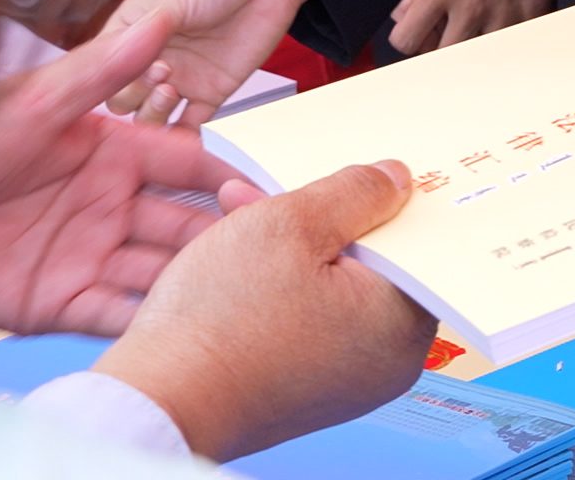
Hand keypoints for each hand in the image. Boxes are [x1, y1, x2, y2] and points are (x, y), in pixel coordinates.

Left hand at [0, 12, 250, 335]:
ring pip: (159, 270)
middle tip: (267, 249)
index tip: (265, 193)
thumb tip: (159, 18)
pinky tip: (182, 326)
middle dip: (223, 235)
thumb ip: (102, 69)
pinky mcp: (58, 302)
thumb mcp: (35, 103)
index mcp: (108, 153)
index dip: (227, 176)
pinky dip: (149, 321)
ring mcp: (86, 255)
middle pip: (183, 222)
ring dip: (194, 281)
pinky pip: (116, 314)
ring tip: (235, 292)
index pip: (187, 163)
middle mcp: (106, 205)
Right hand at [92, 0, 316, 125]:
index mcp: (131, 34)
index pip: (104, 68)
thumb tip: (122, 54)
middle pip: (121, 99)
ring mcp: (179, 80)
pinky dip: (186, 138)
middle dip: (133, 94)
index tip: (130, 63)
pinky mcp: (210, 95)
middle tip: (160, 72)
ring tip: (171, 91)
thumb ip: (148, 29)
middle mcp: (149, 61)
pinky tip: (184, 136)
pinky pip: (191, 128)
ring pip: (149, 119)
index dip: (110, 74)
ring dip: (153, 115)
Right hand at [94, 161, 435, 463]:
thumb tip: (397, 179)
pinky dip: (278, 284)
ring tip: (241, 207)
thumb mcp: (290, 224)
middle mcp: (385, 361)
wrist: (157, 402)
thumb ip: (354, 193)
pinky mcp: (302, 387)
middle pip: (371, 263)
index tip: (358, 172)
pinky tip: (237, 253)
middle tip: (283, 184)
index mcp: (402, 324)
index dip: (380, 198)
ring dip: (292, 245)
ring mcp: (344, 379)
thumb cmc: (222, 321)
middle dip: (325, 217)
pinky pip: (305, 318)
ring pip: (332, 287)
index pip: (417, 243)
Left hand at [391, 0, 557, 53]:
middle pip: (442, 56)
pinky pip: (512, 41)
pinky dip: (506, 33)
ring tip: (479, 23)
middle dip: (441, 45)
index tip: (416, 30)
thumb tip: (409, 10)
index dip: (408, 36)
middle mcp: (470, 6)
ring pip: (478, 55)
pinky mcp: (530, 13)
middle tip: (448, 30)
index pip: (406, 40)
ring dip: (475, 42)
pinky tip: (504, 16)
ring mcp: (502, 13)